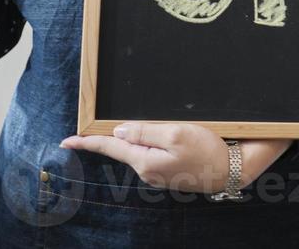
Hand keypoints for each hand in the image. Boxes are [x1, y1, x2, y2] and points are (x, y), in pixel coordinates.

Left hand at [61, 123, 289, 193]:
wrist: (231, 169)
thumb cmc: (206, 150)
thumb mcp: (175, 134)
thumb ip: (145, 131)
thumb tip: (120, 130)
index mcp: (145, 161)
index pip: (111, 146)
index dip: (88, 141)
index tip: (66, 140)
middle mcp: (147, 170)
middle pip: (122, 147)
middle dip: (110, 136)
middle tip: (92, 125)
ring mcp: (158, 172)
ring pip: (137, 149)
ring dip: (132, 137)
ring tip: (139, 126)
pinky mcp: (169, 170)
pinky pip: (150, 153)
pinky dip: (146, 142)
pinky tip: (154, 136)